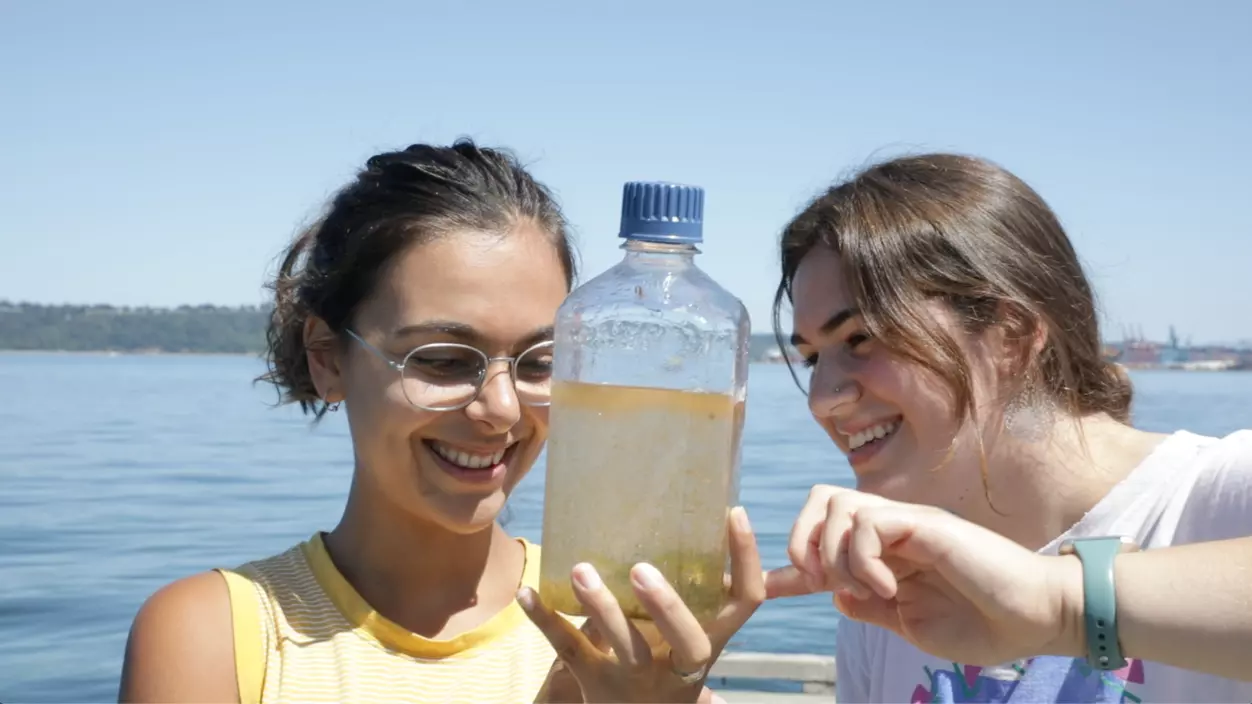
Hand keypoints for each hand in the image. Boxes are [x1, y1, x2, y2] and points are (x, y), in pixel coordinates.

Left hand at [520, 506, 763, 702]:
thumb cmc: (663, 666)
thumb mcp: (688, 637)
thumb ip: (693, 594)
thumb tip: (693, 515)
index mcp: (711, 640)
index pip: (745, 602)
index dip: (746, 559)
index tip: (734, 512)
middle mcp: (681, 665)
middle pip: (690, 642)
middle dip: (668, 605)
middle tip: (641, 567)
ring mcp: (638, 679)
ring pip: (626, 648)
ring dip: (602, 607)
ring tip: (581, 570)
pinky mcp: (595, 685)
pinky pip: (571, 650)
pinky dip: (545, 619)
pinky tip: (526, 591)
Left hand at [765, 486, 1082, 665]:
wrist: (1037, 619)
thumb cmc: (985, 625)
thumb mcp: (913, 624)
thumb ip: (872, 607)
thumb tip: (835, 596)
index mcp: (887, 554)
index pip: (826, 541)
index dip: (791, 564)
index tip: (766, 585)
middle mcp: (892, 530)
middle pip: (820, 501)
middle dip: (801, 541)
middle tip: (819, 583)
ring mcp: (908, 523)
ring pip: (836, 505)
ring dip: (832, 553)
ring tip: (861, 589)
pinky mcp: (926, 523)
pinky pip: (867, 522)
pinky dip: (862, 559)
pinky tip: (889, 588)